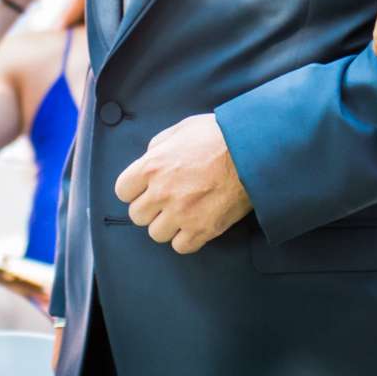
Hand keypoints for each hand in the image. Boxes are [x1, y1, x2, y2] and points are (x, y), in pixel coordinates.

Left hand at [115, 115, 251, 254]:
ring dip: (167, 225)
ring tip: (183, 212)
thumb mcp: (182, 129)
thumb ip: (159, 145)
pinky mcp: (202, 229)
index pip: (122, 191)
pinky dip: (187, 238)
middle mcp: (162, 192)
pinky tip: (196, 223)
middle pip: (137, 215)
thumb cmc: (220, 136)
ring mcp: (182, 214)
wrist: (254, 152)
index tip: (146, 188)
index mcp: (153, 166)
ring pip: (156, 234)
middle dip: (150, 208)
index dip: (134, 189)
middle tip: (167, 200)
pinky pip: (180, 247)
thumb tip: (150, 157)